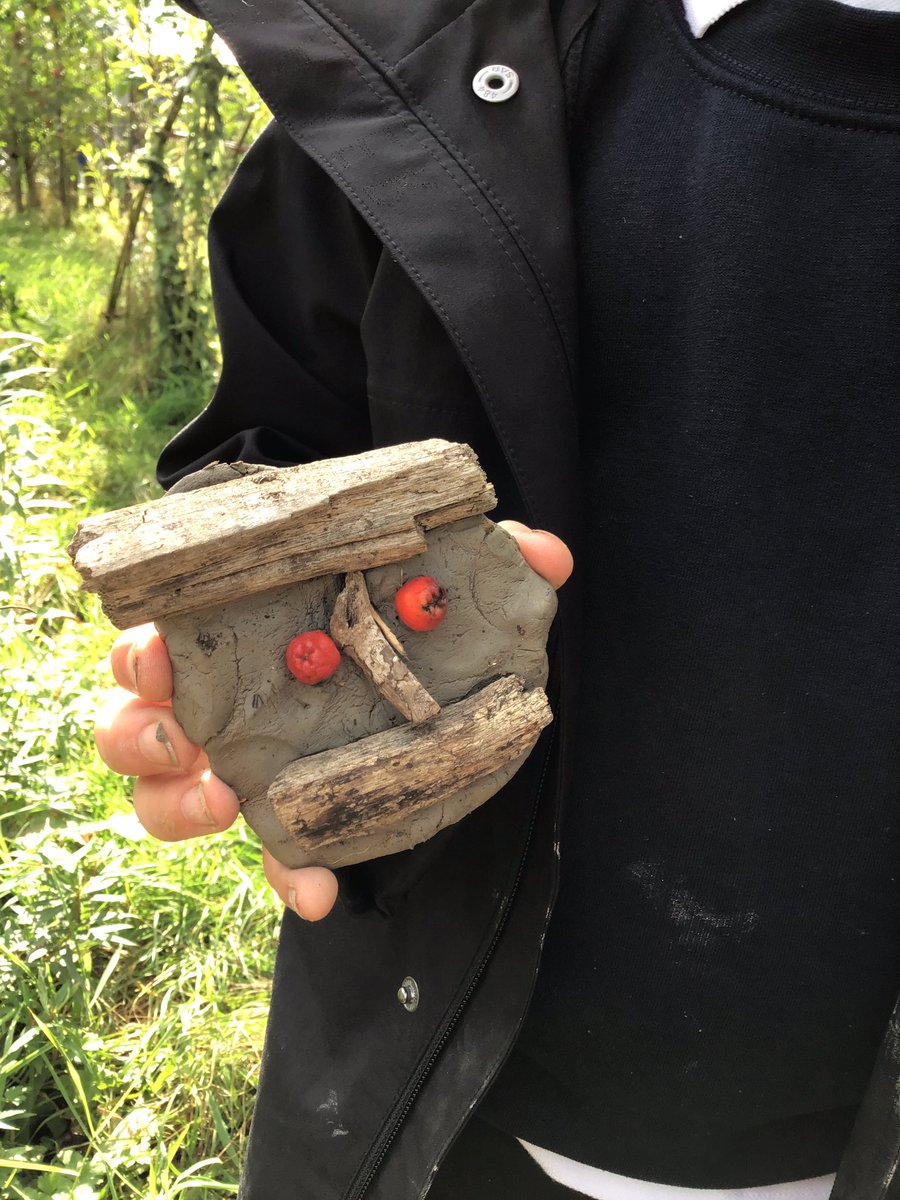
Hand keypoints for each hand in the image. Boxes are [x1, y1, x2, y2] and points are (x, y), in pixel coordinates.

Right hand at [93, 523, 571, 921]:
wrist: (402, 666)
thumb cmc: (382, 612)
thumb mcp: (427, 574)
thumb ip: (479, 558)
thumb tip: (548, 553)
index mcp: (225, 636)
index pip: (154, 640)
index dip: (142, 653)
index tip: (161, 655)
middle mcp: (210, 701)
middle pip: (131, 722)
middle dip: (144, 731)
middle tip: (189, 736)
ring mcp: (231, 764)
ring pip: (157, 794)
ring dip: (178, 805)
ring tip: (224, 802)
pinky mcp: (277, 815)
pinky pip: (262, 853)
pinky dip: (284, 873)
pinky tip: (317, 891)